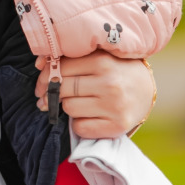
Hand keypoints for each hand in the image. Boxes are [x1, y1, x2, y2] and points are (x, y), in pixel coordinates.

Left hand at [34, 51, 155, 138]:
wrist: (146, 91)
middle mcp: (109, 83)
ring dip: (67, 107)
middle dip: (52, 93)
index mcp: (103, 61)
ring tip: (77, 102)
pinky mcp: (116, 126)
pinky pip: (80, 127)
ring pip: (69, 108)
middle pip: (63, 89)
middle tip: (47, 96)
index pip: (62, 67)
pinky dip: (78, 124)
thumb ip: (72, 57)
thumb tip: (38, 63)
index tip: (42, 81)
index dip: (46, 75)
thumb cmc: (116, 71)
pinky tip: (87, 116)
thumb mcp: (99, 57)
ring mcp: (113, 106)